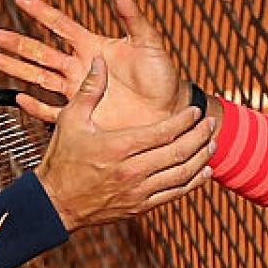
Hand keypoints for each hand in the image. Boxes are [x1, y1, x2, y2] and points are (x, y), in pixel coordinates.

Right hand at [0, 0, 188, 130]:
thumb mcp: (148, 42)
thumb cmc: (163, 77)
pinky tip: (19, 98)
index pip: (60, 25)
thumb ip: (131, 15)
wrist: (169, 112)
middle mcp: (82, 68)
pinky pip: (53, 111)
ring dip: (19, 69)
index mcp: (94, 47)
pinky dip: (35, 106)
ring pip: (41, 78)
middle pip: (42, 52)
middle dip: (19, 43)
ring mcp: (80, 92)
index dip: (40, 11)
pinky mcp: (84, 116)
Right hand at [34, 57, 214, 228]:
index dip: (184, 121)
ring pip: (181, 174)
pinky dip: (193, 182)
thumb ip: (90, 90)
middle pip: (178, 152)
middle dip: (199, 136)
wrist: (55, 204)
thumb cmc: (61, 159)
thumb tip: (100, 59)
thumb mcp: (71, 120)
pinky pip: (174, 194)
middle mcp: (132, 171)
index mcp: (118, 147)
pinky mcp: (139, 207)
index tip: (195, 111)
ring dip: (201, 158)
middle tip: (211, 123)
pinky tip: (204, 170)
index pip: (163, 133)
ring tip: (212, 144)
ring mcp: (137, 192)